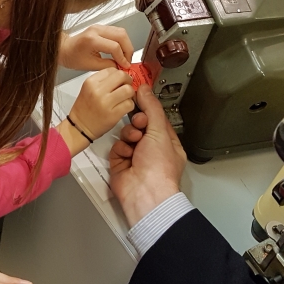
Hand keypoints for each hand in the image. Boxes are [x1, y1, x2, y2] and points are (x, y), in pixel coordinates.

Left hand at [59, 26, 133, 70]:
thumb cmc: (72, 57)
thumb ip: (107, 66)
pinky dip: (122, 41)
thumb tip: (120, 66)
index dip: (122, 58)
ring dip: (126, 44)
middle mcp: (96, 30)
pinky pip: (117, 32)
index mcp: (92, 39)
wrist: (64, 49)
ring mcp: (99, 27)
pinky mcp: (101, 27)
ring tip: (125, 56)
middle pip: (121, 35)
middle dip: (128, 49)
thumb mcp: (90, 66)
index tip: (125, 66)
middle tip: (128, 60)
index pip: (115, 46)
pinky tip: (120, 51)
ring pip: (121, 31)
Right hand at [67, 67, 134, 142]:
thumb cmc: (84, 110)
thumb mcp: (89, 89)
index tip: (120, 81)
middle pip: (122, 76)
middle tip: (126, 87)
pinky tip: (123, 108)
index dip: (119, 75)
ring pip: (128, 90)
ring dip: (130, 94)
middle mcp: (97, 90)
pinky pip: (130, 104)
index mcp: (91, 82)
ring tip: (125, 99)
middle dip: (127, 81)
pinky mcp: (113, 114)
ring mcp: (105, 102)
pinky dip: (130, 106)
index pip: (112, 69)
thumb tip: (121, 76)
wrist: (79, 128)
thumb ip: (103, 81)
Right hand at [108, 85, 186, 226]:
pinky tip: (126, 156)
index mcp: (167, 142)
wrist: (145, 193)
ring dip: (129, 135)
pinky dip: (120, 149)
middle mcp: (152, 149)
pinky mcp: (121, 163)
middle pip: (140, 124)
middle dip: (137, 122)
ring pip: (126, 134)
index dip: (148, 107)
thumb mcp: (159, 131)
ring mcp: (136, 156)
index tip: (138, 95)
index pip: (156, 118)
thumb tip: (145, 89)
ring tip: (134, 143)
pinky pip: (117, 147)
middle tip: (139, 124)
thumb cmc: (159, 168)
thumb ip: (151, 108)